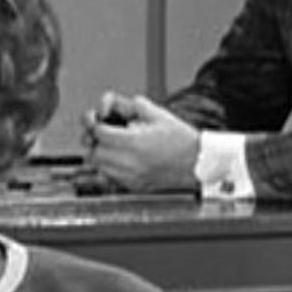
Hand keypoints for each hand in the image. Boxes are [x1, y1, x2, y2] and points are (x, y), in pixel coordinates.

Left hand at [83, 92, 199, 192]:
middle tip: (101, 132)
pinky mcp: (133, 187)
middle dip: (94, 140)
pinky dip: (108, 167)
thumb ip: (129, 105)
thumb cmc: (179, 138)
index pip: (98, 132)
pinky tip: (120, 159)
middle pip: (93, 151)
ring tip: (110, 145)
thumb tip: (108, 104)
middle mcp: (128, 163)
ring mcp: (130, 178)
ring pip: (98, 167)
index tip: (99, 119)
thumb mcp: (155, 113)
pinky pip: (109, 177)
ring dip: (99, 154)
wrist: (198, 162)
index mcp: (133, 142)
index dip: (96, 122)